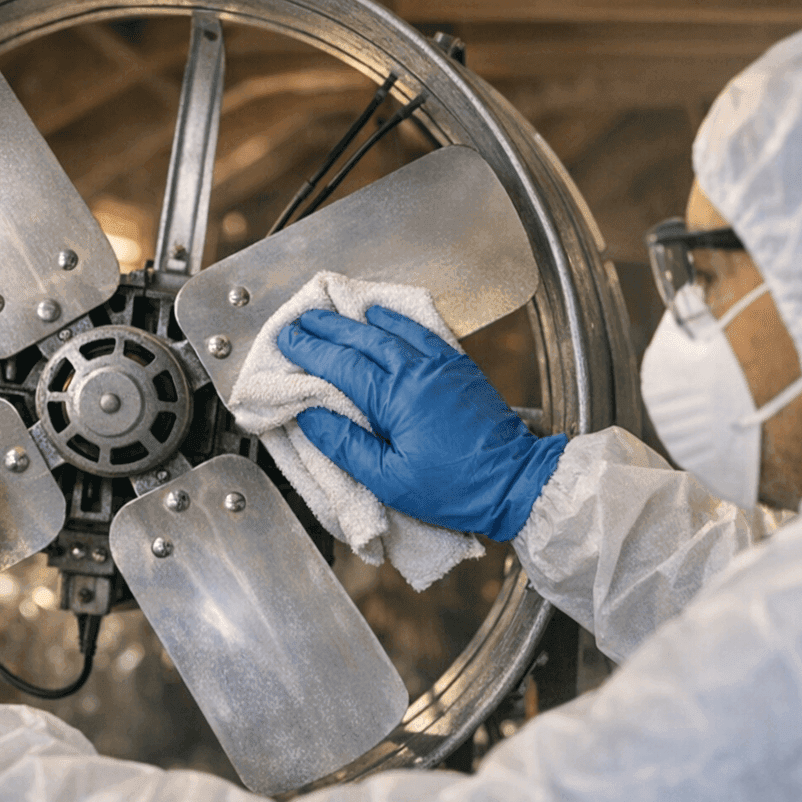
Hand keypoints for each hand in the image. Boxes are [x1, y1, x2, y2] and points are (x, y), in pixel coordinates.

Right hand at [277, 306, 566, 540]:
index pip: (342, 366)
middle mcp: (417, 373)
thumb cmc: (453, 489)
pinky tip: (383, 316)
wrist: (515, 481)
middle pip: (363, 340)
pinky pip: (422, 332)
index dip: (311, 351)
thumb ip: (347, 446)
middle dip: (327, 328)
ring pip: (391, 331)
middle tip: (301, 320)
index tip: (287, 341)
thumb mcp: (390, 481)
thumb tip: (311, 417)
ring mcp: (441, 366)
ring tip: (334, 312)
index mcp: (395, 400)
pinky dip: (397, 320)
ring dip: (358, 320)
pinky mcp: (458, 368)